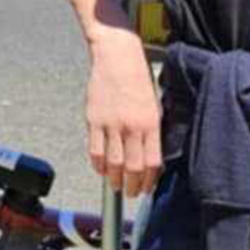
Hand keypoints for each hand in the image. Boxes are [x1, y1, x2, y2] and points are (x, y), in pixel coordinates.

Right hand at [85, 30, 161, 199]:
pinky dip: (98, 165)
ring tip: (116, 185)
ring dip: (114, 180)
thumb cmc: (138, 77)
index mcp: (151, 123)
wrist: (117, 56)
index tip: (146, 188)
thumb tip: (150, 156)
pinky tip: (102, 169)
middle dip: (132, 186)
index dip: (149, 181)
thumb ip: (152, 131)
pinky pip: (95, 151)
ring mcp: (111, 124)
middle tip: (131, 193)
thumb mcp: (155, 104)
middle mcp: (132, 126)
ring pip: (113, 164)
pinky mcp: (94, 120)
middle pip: (132, 168)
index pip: (152, 162)